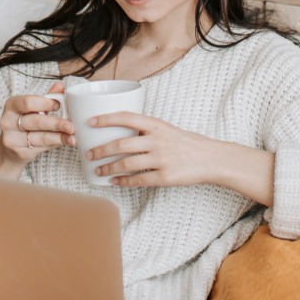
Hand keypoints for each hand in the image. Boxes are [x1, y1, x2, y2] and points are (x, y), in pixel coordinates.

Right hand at [0, 81, 75, 176]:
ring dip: (59, 137)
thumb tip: (61, 86)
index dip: (45, 103)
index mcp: (11, 105)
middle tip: (71, 125)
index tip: (59, 105)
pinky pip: (41, 147)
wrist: (8, 149)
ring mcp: (12, 139)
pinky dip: (55, 143)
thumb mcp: (32, 109)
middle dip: (56, 123)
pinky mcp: (19, 153)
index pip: (28, 103)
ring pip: (40, 137)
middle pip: (35, 121)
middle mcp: (8, 122)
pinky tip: (66, 141)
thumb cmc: (23, 124)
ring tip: (72, 136)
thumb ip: (46, 98)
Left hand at [85, 112, 213, 187]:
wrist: (211, 159)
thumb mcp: (167, 129)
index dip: (106, 119)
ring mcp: (162, 159)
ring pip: (126, 164)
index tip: (90, 122)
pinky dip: (123, 181)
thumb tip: (119, 133)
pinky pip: (138, 180)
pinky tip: (114, 181)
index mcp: (156, 125)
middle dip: (101, 150)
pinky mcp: (165, 177)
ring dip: (108, 168)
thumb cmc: (186, 143)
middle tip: (89, 154)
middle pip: (121, 144)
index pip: (126, 117)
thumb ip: (146, 131)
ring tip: (98, 170)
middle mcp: (158, 141)